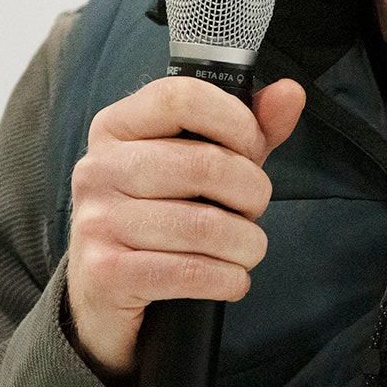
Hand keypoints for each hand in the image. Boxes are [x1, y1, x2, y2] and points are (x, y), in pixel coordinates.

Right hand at [65, 75, 304, 384]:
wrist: (106, 293)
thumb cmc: (164, 213)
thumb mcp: (205, 161)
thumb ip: (249, 127)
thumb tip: (290, 93)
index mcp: (118, 126)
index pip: (182, 98)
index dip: (236, 122)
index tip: (253, 149)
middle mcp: (98, 168)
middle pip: (205, 164)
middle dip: (252, 193)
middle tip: (253, 208)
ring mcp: (96, 221)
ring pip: (204, 225)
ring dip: (246, 244)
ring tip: (246, 248)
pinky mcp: (104, 273)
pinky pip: (190, 272)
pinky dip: (228, 279)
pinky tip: (230, 278)